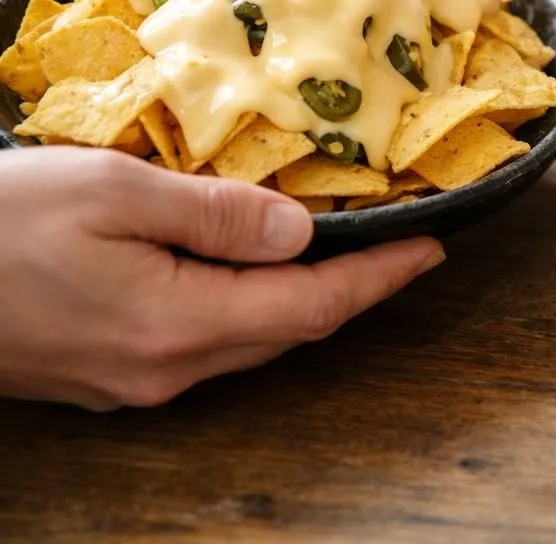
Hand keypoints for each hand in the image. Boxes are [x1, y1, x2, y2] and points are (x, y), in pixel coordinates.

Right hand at [0, 147, 443, 408]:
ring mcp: (132, 380)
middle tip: (397, 238)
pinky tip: (248, 265)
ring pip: (248, 337)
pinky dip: (245, 303)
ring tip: (338, 244)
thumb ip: (215, 213)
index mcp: (179, 324)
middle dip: (354, 287)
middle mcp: (166, 369)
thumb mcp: (110, 191)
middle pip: (291, 328)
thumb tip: (302, 231)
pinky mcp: (104, 374)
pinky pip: (202, 341)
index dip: (383, 277)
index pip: (316, 307)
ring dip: (300, 296)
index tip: (435, 246)